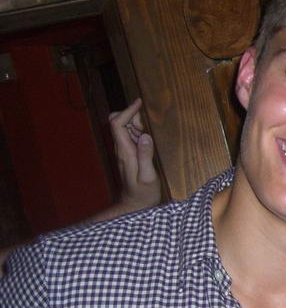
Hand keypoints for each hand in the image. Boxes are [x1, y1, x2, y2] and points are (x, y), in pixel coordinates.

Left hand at [108, 98, 161, 212]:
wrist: (135, 205)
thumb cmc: (143, 193)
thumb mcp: (148, 177)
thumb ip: (146, 156)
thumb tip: (145, 136)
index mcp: (124, 152)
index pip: (117, 124)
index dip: (127, 111)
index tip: (139, 103)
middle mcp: (120, 149)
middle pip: (116, 121)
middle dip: (130, 116)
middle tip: (144, 126)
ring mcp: (122, 151)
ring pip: (122, 127)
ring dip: (134, 124)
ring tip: (147, 136)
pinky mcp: (127, 153)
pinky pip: (127, 135)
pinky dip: (136, 132)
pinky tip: (146, 141)